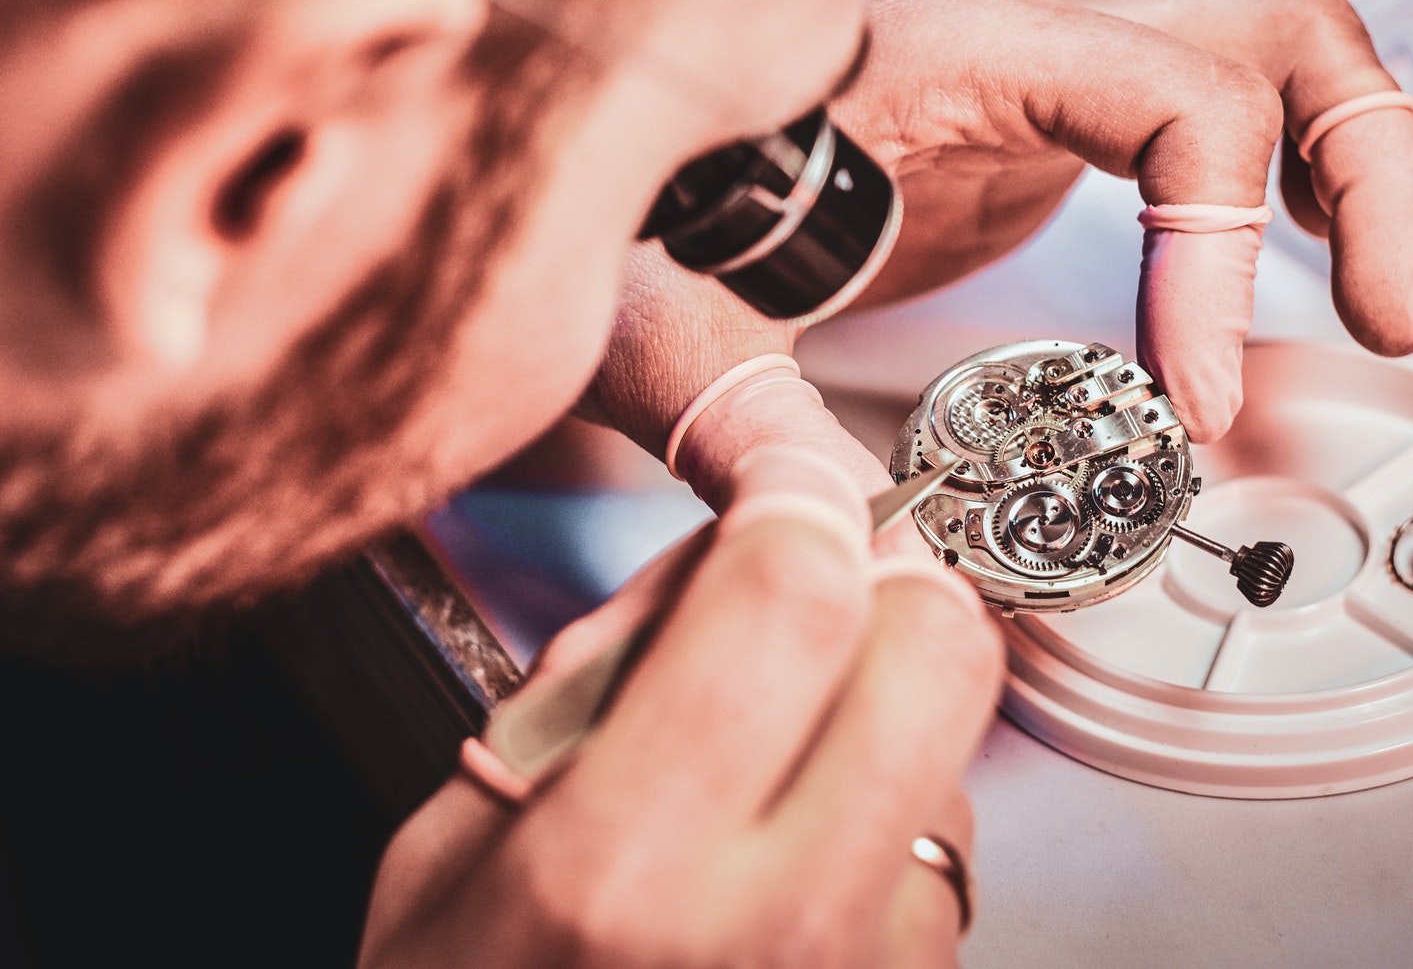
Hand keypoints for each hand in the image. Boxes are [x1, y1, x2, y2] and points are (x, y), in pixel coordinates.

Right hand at [360, 446, 1001, 966]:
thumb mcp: (454, 830)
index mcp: (619, 864)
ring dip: (889, 710)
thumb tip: (738, 538)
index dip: (798, 500)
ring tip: (776, 760)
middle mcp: (772, 928)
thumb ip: (604, 664)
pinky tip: (801, 852)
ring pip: (959, 752)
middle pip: (938, 653)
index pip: (792, 598)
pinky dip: (894, 817)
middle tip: (819, 583)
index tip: (781, 488)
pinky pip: (948, 859)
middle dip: (891, 579)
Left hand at [588, 0, 1412, 485]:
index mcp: (950, 47)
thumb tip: (845, 556)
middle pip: (1270, 19)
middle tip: (1392, 323)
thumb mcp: (666, 328)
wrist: (619, 151)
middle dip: (1367, 166)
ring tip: (1383, 291)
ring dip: (1356, 138)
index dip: (1220, 255)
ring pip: (1264, 19)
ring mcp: (1037, 50)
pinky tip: (1301, 247)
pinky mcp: (1044, 100)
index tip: (1198, 404)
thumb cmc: (632, 206)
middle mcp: (1015, 22)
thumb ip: (745, 436)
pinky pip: (1213, 75)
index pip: (1174, 100)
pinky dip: (1289, 148)